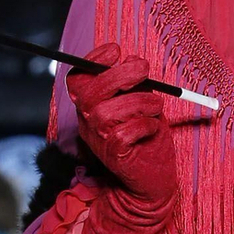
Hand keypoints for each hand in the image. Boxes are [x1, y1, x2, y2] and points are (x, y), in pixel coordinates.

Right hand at [69, 43, 175, 203]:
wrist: (152, 183)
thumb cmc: (148, 140)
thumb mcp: (142, 105)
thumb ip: (135, 86)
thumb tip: (134, 62)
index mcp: (91, 107)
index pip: (77, 79)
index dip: (93, 60)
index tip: (115, 50)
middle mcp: (89, 123)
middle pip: (88, 92)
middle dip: (118, 74)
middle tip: (144, 70)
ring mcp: (99, 141)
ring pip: (105, 113)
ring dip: (137, 102)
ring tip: (155, 105)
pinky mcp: (115, 156)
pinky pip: (123, 134)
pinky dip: (143, 125)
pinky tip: (153, 127)